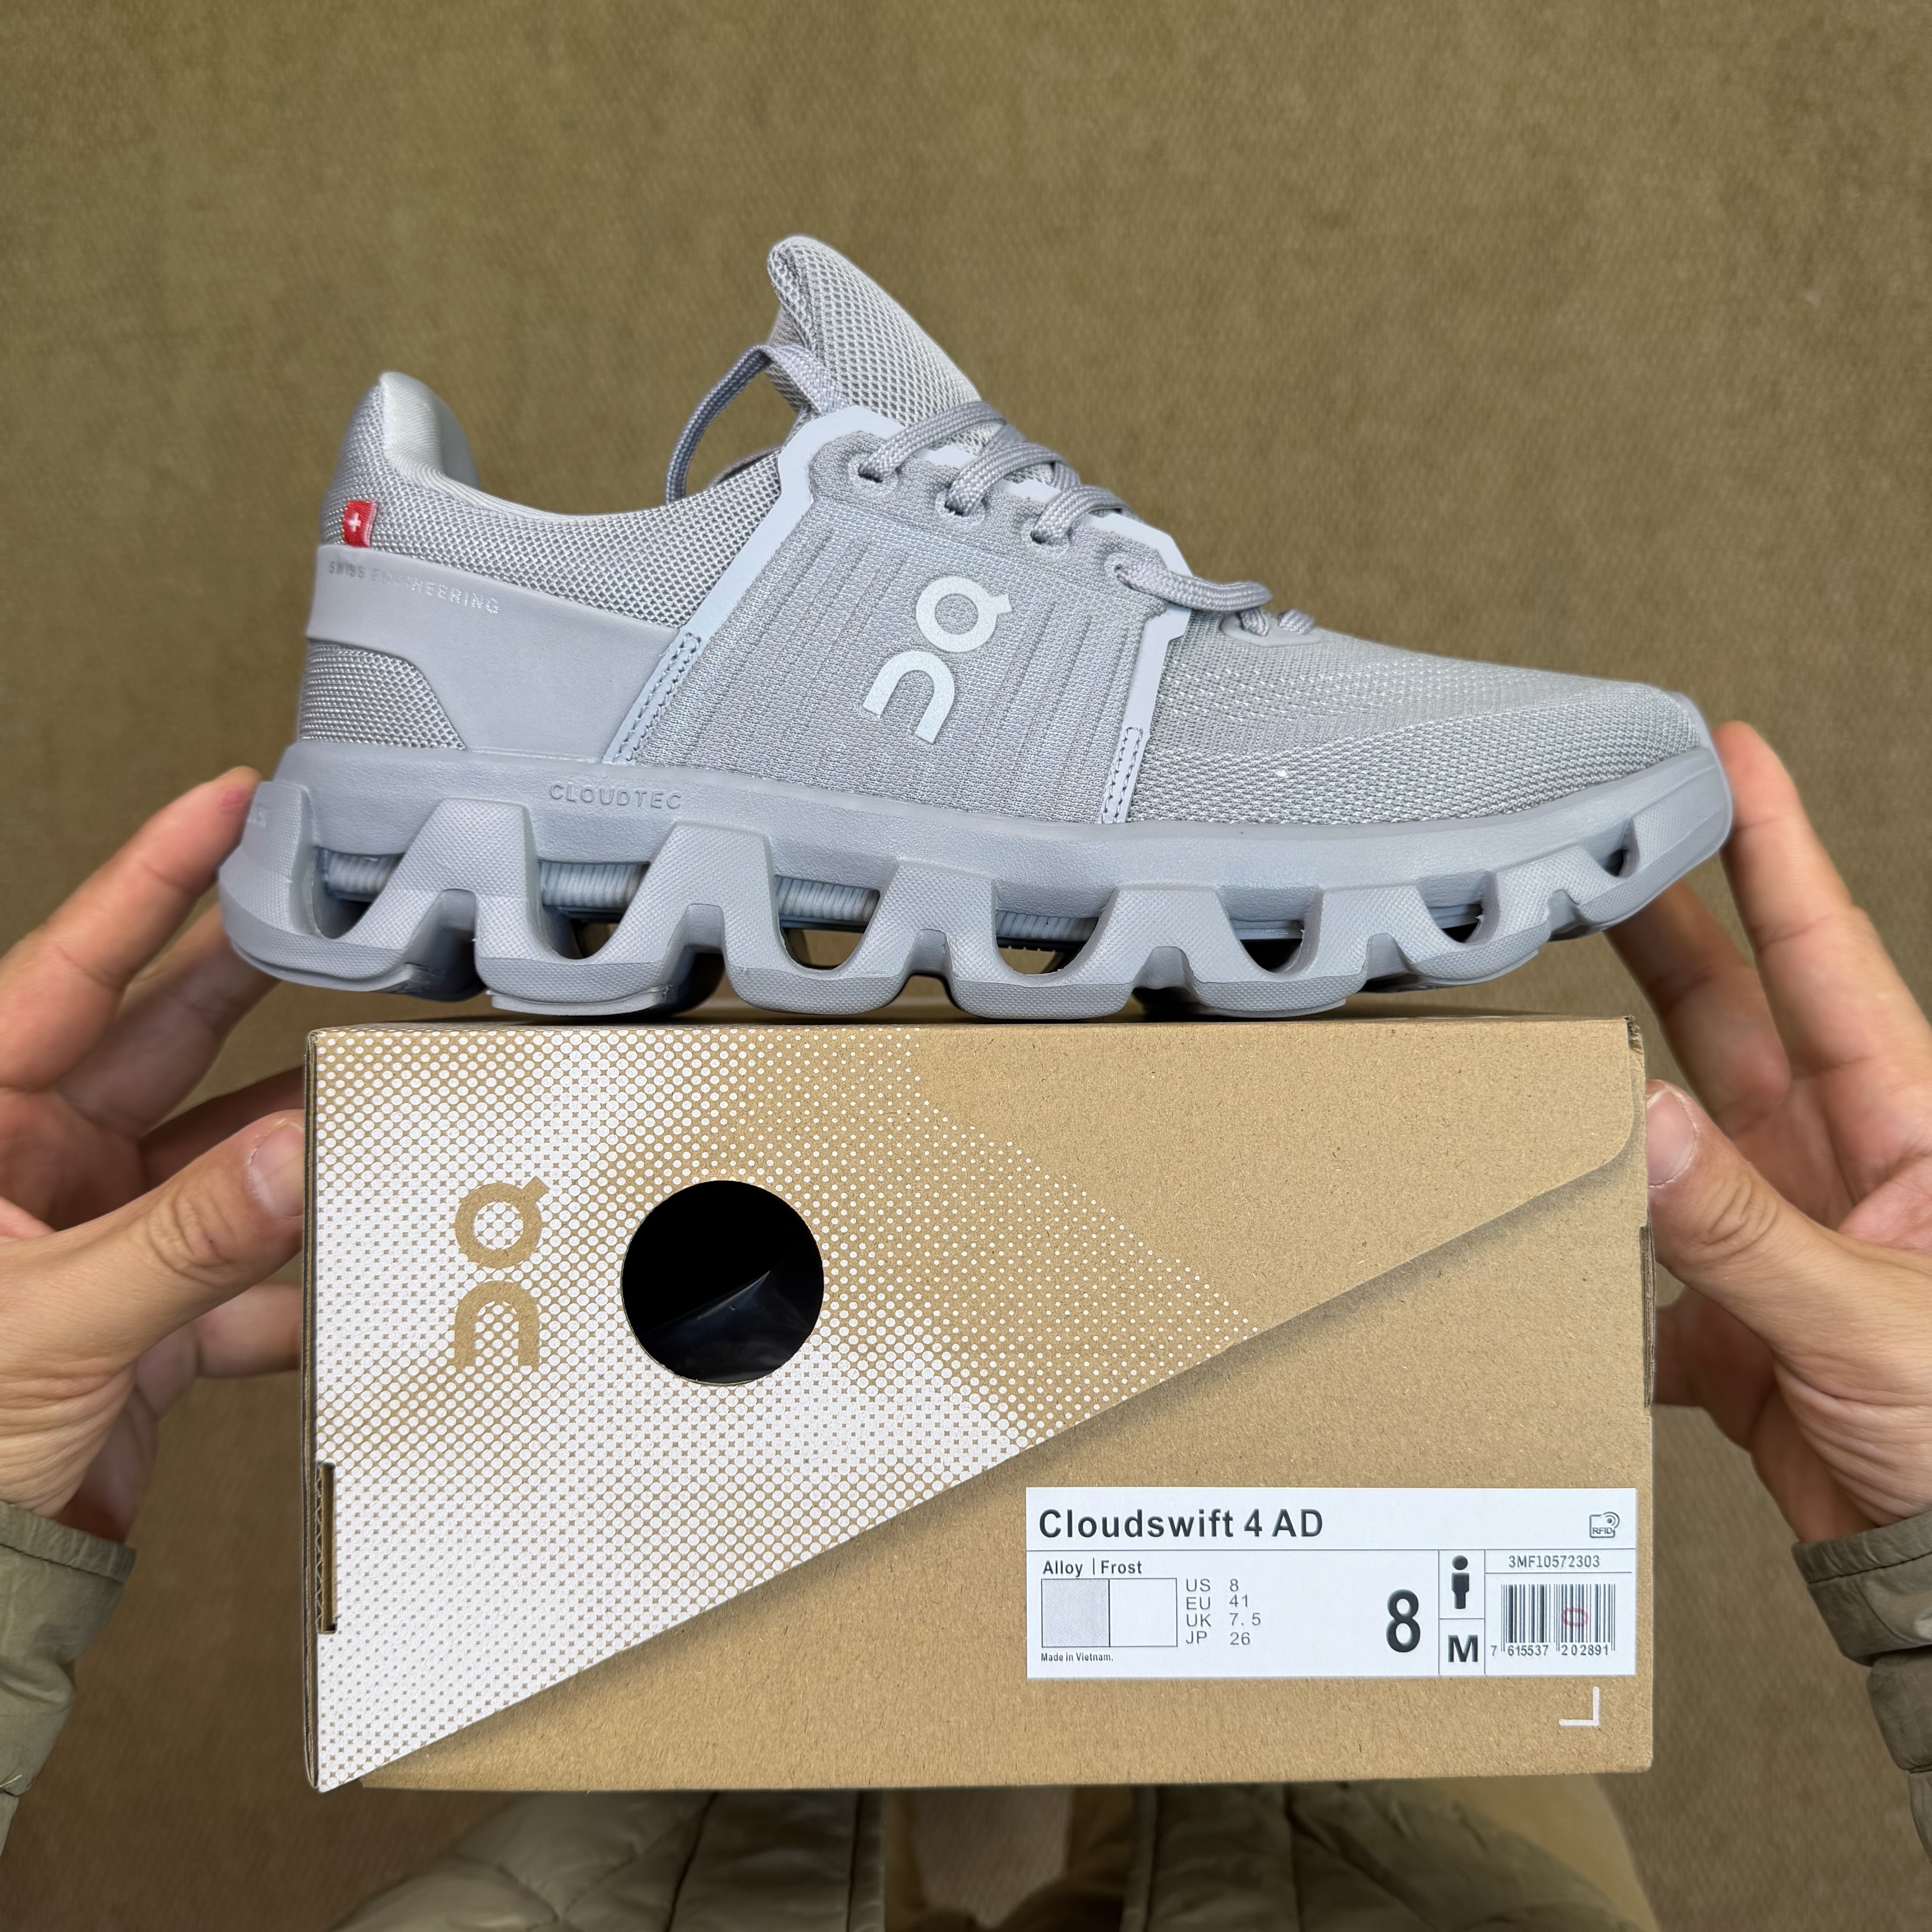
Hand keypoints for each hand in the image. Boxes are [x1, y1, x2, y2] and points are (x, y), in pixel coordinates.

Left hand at [0, 772, 303, 1540]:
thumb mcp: (47, 1326)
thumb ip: (184, 1239)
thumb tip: (295, 1155)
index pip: (67, 971)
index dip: (150, 879)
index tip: (225, 805)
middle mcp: (27, 1172)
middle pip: (160, 1043)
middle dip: (251, 986)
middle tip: (334, 920)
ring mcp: (90, 1243)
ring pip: (219, 1160)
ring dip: (297, 1147)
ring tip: (380, 1103)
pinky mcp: (141, 1322)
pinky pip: (242, 1274)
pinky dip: (299, 1280)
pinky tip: (353, 1273)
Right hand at [1611, 724, 1931, 1542]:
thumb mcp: (1875, 1320)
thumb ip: (1746, 1227)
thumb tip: (1638, 1121)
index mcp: (1916, 1135)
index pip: (1830, 961)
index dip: (1781, 853)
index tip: (1732, 759)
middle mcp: (1841, 1169)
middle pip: (1732, 1021)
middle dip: (1662, 932)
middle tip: (1596, 850)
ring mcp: (1775, 1238)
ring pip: (1665, 1130)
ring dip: (1599, 1087)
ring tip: (1527, 1027)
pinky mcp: (1724, 1318)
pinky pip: (1632, 1260)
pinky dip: (1582, 1253)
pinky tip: (1535, 1234)